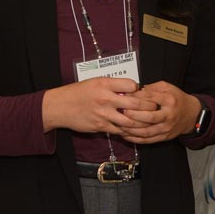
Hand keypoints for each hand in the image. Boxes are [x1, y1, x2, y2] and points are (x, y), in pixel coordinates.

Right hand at [42, 77, 157, 134]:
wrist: (60, 106)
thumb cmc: (77, 93)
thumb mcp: (94, 82)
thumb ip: (112, 85)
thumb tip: (130, 89)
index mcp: (105, 84)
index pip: (131, 85)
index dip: (139, 88)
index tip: (142, 91)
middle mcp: (105, 98)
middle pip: (135, 103)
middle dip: (148, 106)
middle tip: (155, 107)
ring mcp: (103, 114)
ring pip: (130, 120)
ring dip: (141, 122)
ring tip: (149, 121)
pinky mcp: (100, 126)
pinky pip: (119, 130)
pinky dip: (128, 131)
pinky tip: (134, 130)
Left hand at [119, 81, 201, 144]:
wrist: (191, 115)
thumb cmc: (177, 100)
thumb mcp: (168, 87)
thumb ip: (152, 87)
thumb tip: (136, 90)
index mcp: (169, 101)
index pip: (151, 98)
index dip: (136, 97)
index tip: (126, 96)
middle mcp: (168, 115)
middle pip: (148, 117)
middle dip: (133, 115)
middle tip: (122, 111)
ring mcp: (166, 128)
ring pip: (146, 131)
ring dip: (131, 129)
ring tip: (120, 124)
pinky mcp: (163, 137)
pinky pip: (147, 140)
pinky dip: (135, 139)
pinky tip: (125, 135)